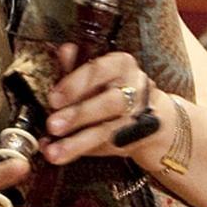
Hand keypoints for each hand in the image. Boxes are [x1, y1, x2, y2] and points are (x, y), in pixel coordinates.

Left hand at [42, 47, 170, 164]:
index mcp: (122, 65)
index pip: (99, 71)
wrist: (153, 114)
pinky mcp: (131, 140)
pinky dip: (79, 151)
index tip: (53, 98)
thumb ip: (78, 65)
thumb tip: (64, 51)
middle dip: (79, 115)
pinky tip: (60, 155)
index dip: (75, 84)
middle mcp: (134, 89)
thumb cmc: (115, 88)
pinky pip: (104, 147)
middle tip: (53, 125)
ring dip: (77, 142)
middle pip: (109, 103)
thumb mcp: (98, 73)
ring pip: (106, 131)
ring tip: (54, 151)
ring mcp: (135, 118)